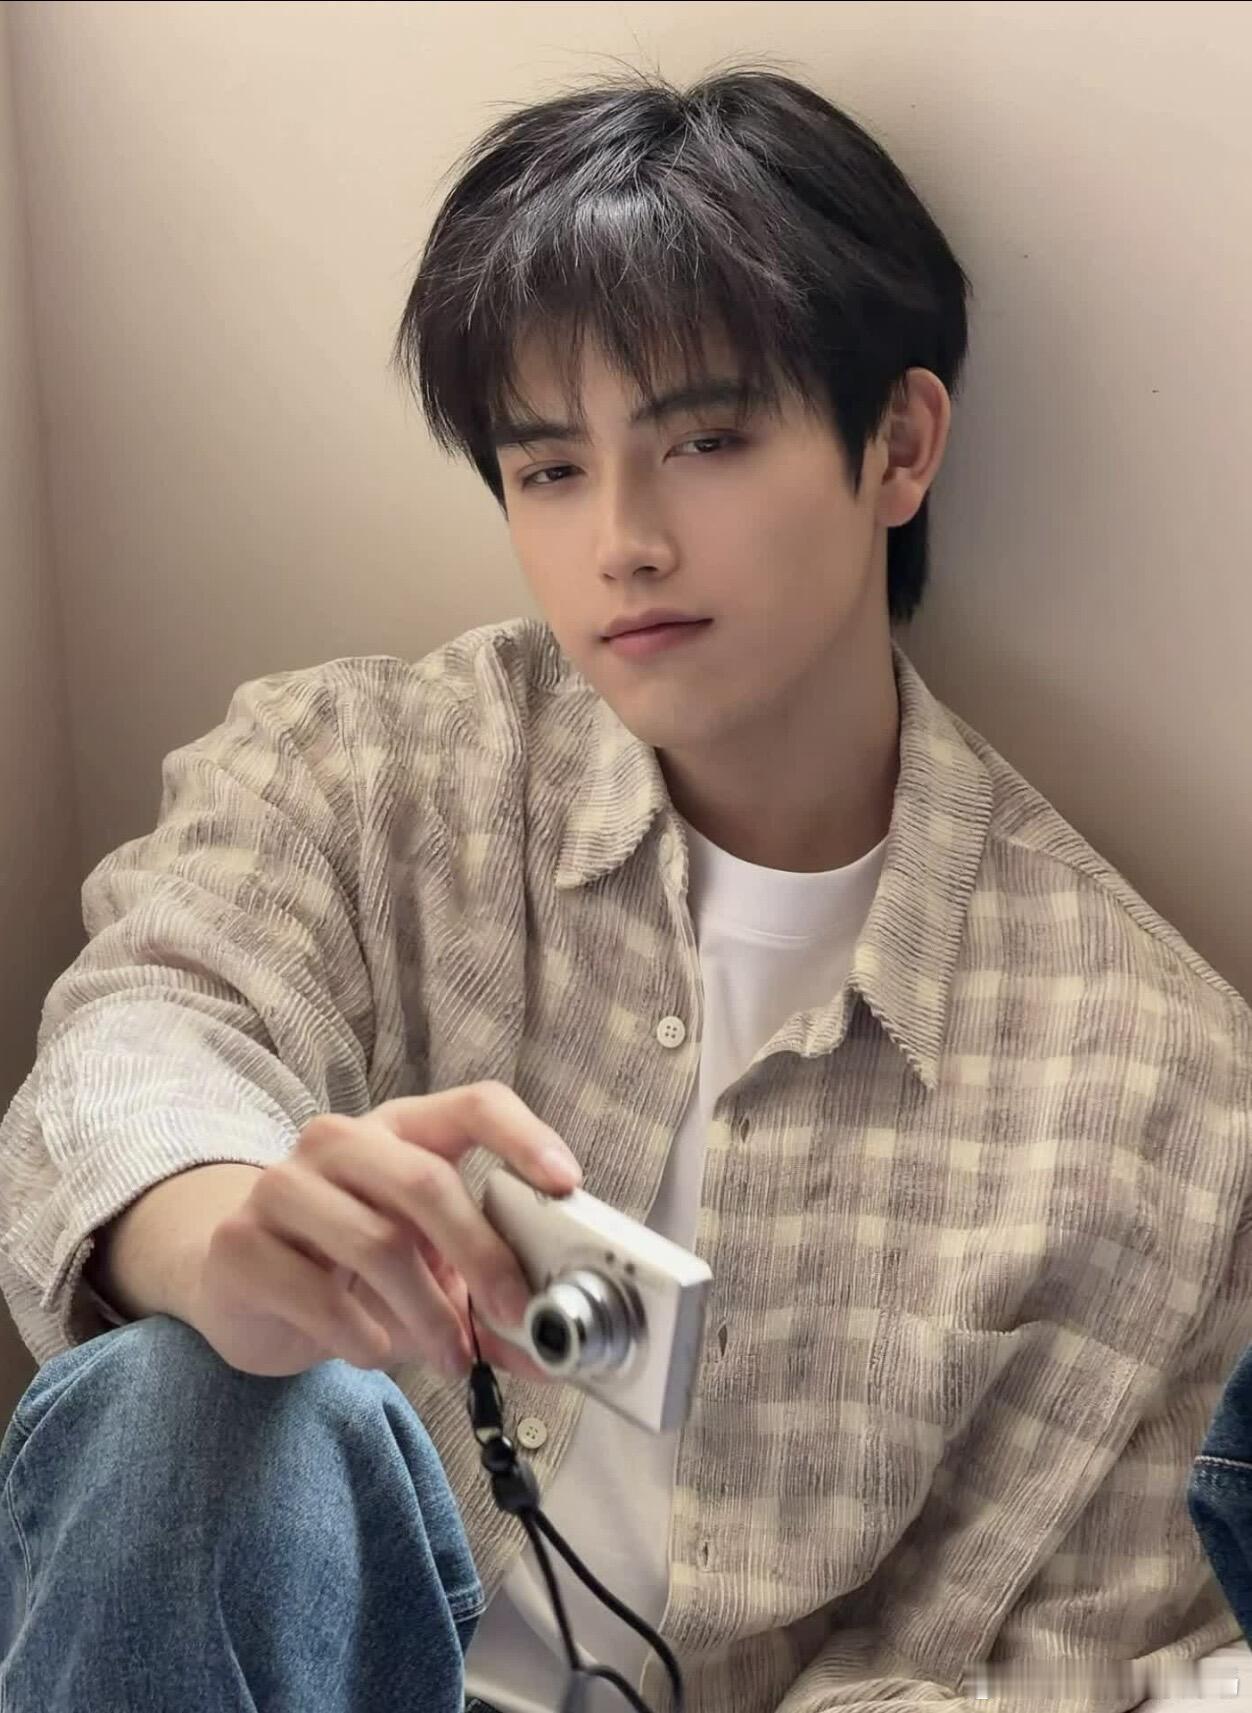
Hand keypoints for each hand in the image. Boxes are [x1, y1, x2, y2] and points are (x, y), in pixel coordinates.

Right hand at [191, 1082, 581, 1380]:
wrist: (243, 1286)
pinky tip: (373, 1349)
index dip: (524, 1137)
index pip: (474, 1103)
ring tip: (451, 1357)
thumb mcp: (427, 1268)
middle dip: (482, 1256)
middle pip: (426, 1181)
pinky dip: (363, 1336)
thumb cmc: (350, 1265)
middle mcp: (339, 1141)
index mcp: (401, 1129)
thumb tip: (548, 1353)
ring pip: (378, 1243)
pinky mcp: (239, 1243)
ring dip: (429, 1315)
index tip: (566, 1184)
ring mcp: (281, 1185)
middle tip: (515, 1315)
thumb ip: (484, 1300)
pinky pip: (318, 1295)